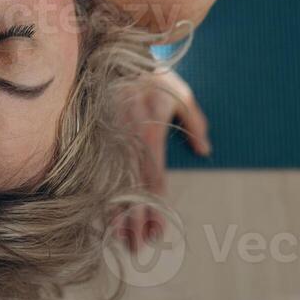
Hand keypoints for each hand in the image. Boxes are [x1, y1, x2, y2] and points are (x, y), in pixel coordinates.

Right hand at [112, 69, 209, 249]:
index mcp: (149, 134)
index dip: (155, 210)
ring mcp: (108, 139)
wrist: (114, 52)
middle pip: (132, 190)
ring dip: (117, 213)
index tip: (156, 233)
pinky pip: (95, 170)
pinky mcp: (93, 136)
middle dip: (135, 221)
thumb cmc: (151, 74)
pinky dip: (99, 192)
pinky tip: (100, 211)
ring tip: (121, 239)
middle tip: (138, 248)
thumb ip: (195, 122)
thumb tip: (205, 150)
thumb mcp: (179, 93)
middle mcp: (127, 142)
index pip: (153, 181)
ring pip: (112, 182)